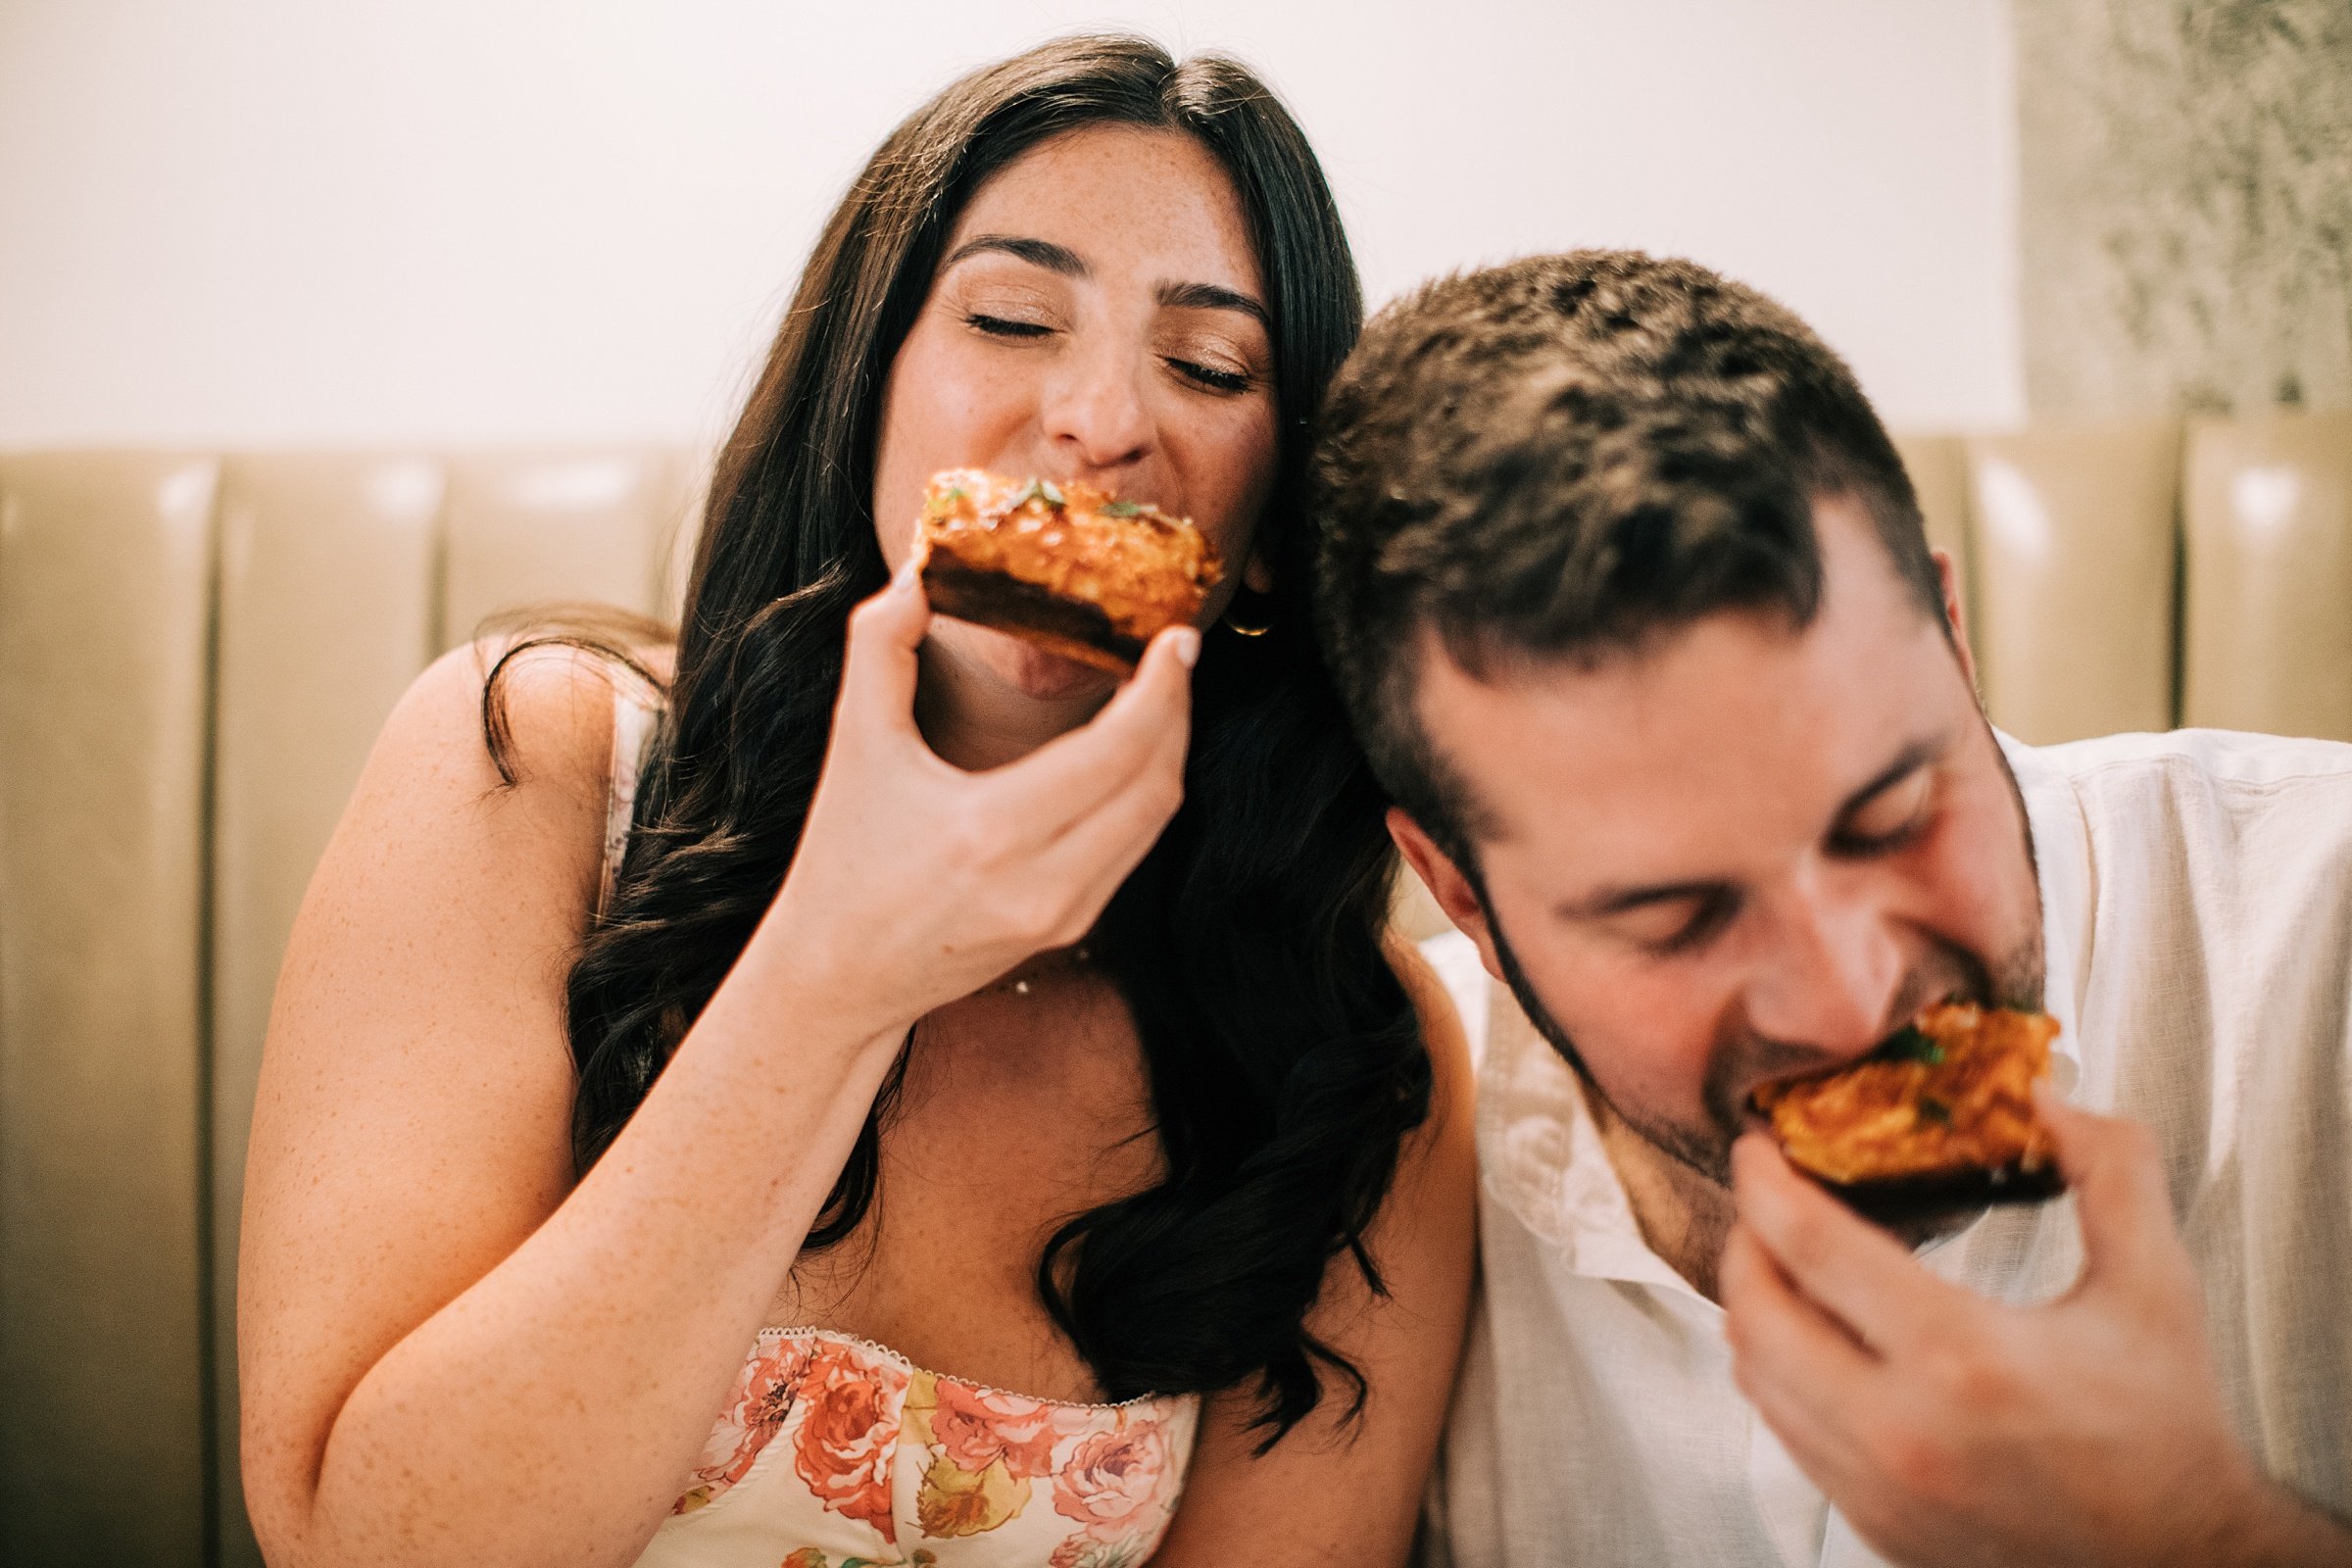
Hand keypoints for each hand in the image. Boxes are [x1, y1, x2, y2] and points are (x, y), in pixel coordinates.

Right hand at [756, 561, 1196, 1034]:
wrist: (841, 978)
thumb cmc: (844, 859)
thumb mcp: (855, 743)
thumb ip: (880, 644)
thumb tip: (919, 572)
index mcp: (991, 831)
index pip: (1117, 751)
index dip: (1162, 689)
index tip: (1179, 637)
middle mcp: (1041, 881)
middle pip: (1156, 784)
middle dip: (1178, 710)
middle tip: (1176, 653)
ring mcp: (1065, 913)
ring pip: (1155, 819)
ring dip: (1170, 750)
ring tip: (1161, 692)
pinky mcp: (1072, 929)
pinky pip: (1135, 847)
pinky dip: (1147, 791)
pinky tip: (1134, 751)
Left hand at [1721, 1090, 2349, 1566]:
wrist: (2183, 1563)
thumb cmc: (2166, 1432)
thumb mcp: (2156, 1286)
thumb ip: (2111, 1173)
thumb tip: (2047, 1101)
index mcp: (1963, 1359)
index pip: (1810, 1247)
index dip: (1766, 1183)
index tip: (1757, 1147)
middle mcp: (1901, 1431)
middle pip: (1754, 1314)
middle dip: (1744, 1240)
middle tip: (1764, 1201)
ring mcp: (1878, 1488)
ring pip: (1755, 1380)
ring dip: (1754, 1309)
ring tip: (1784, 1262)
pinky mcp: (1874, 1524)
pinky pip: (1786, 1433)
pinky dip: (1781, 1374)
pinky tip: (1817, 1339)